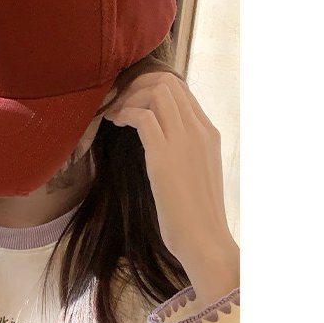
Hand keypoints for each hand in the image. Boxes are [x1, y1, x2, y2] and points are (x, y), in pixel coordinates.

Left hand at [103, 69, 239, 305]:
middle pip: (169, 83)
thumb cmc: (196, 216)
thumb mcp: (195, 174)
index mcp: (209, 133)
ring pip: (157, 92)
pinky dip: (125, 113)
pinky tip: (115, 122)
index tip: (131, 101)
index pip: (181, 90)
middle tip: (118, 103)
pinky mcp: (165, 156)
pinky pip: (143, 116)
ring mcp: (185, 141)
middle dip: (137, 86)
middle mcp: (200, 130)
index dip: (151, 88)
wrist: (204, 239)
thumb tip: (161, 145)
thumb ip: (184, 153)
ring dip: (130, 97)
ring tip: (114, 113)